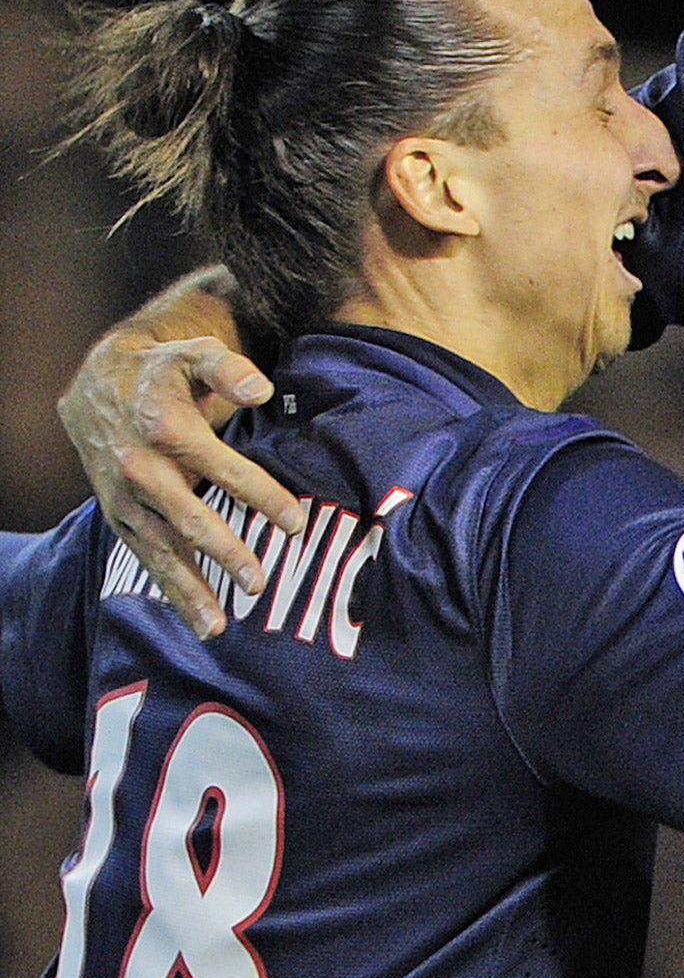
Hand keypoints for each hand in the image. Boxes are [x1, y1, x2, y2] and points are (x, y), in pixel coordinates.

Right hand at [58, 333, 304, 639]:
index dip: (261, 496)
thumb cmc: (161, 371)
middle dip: (223, 552)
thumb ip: (229, 368)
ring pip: (162, 549)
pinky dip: (170, 590)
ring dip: (190, 588)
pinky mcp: (119, 517)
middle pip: (189, 517)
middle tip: (257, 582)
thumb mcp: (193, 353)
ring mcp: (127, 498)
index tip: (294, 522)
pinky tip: (198, 619)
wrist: (96, 385)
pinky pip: (146, 558)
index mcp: (168, 430)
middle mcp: (142, 469)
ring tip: (218, 624)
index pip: (223, 469)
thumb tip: (262, 390)